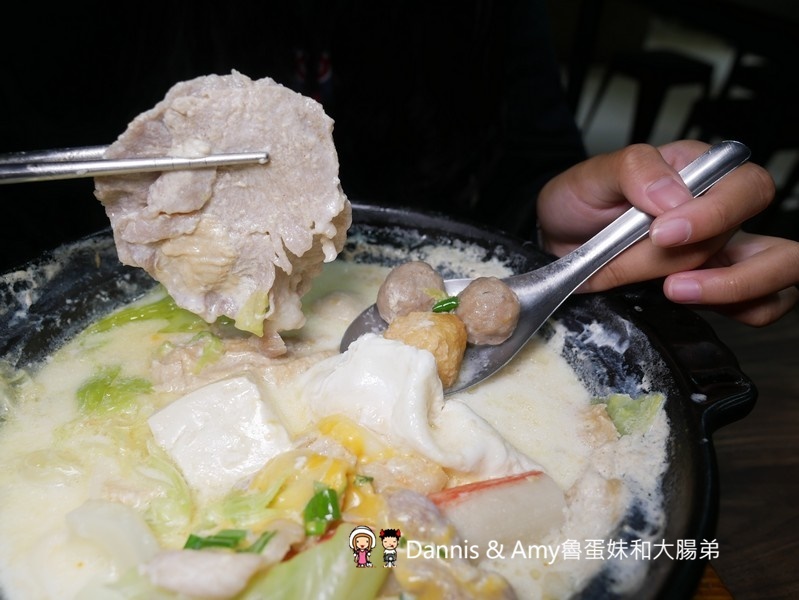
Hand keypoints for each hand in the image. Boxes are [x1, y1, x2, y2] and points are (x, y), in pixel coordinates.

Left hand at [536, 140, 798, 325]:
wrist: (560, 238)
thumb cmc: (582, 199)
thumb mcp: (594, 175)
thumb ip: (634, 171)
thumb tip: (672, 196)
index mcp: (701, 171)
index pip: (742, 186)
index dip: (713, 214)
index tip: (662, 232)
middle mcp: (722, 211)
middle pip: (774, 236)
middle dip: (728, 268)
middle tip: (671, 281)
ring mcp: (723, 251)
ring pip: (778, 271)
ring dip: (733, 290)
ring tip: (673, 292)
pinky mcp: (714, 286)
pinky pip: (758, 305)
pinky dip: (733, 310)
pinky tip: (687, 302)